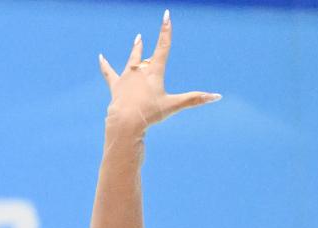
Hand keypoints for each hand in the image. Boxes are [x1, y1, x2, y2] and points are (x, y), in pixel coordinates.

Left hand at [98, 11, 220, 132]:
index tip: (166, 15)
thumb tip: (217, 96)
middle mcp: (139, 70)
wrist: (125, 121)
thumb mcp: (174, 106)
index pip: (163, 46)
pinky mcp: (116, 85)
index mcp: (154, 72)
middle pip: (146, 54)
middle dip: (150, 45)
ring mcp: (126, 76)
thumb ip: (195, 99)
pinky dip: (104, 65)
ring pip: (132, 59)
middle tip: (151, 34)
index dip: (165, 30)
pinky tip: (100, 57)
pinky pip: (109, 72)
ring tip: (138, 38)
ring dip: (136, 49)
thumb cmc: (151, 114)